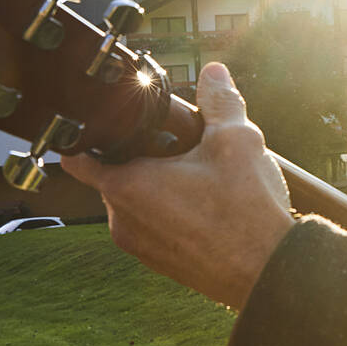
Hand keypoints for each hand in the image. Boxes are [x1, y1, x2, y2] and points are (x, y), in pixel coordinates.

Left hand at [65, 61, 293, 309]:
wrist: (269, 273)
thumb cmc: (246, 209)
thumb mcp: (236, 140)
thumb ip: (219, 102)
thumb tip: (213, 72)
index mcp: (126, 186)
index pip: (76, 157)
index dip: (87, 134)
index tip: (107, 124)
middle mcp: (122, 221)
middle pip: (114, 174)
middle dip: (139, 158)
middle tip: (178, 146)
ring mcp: (139, 247)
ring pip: (135, 202)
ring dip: (157, 186)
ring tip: (199, 177)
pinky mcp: (160, 264)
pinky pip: (153, 227)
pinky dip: (170, 213)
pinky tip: (207, 204)